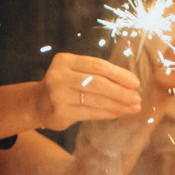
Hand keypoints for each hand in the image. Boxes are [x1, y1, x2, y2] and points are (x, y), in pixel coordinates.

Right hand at [14, 54, 141, 130]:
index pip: (97, 66)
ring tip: (133, 107)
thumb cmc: (64, 84)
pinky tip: (119, 112)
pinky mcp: (60, 112)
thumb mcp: (75, 72)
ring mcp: (58, 95)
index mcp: (65, 61)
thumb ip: (97, 73)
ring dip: (118, 104)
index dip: (119, 74)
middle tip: (137, 98)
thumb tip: (130, 83)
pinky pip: (90, 113)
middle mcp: (59, 76)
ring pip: (96, 100)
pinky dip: (108, 113)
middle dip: (120, 91)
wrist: (37, 103)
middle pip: (97, 83)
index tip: (135, 83)